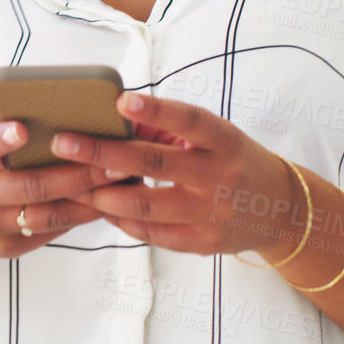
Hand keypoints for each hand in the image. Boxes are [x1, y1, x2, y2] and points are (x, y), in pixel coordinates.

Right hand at [0, 117, 105, 263]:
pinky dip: (78, 216)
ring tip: (119, 182)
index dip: (0, 140)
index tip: (20, 128)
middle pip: (31, 186)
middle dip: (76, 173)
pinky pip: (50, 231)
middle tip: (112, 159)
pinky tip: (102, 202)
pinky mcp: (7, 248)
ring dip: (88, 200)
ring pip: (48, 214)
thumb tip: (49, 109)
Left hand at [48, 91, 301, 257]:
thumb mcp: (215, 136)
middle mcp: (220, 177)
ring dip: (102, 194)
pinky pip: (153, 235)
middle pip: (155, 165)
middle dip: (103, 154)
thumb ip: (171, 127)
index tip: (120, 100)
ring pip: (146, 206)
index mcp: (224, 141)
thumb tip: (117, 115)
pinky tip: (101, 207)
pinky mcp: (203, 243)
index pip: (190, 121)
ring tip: (71, 182)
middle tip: (63, 143)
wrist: (280, 209)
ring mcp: (212, 214)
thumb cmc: (234, 160)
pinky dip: (122, 221)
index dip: (156, 110)